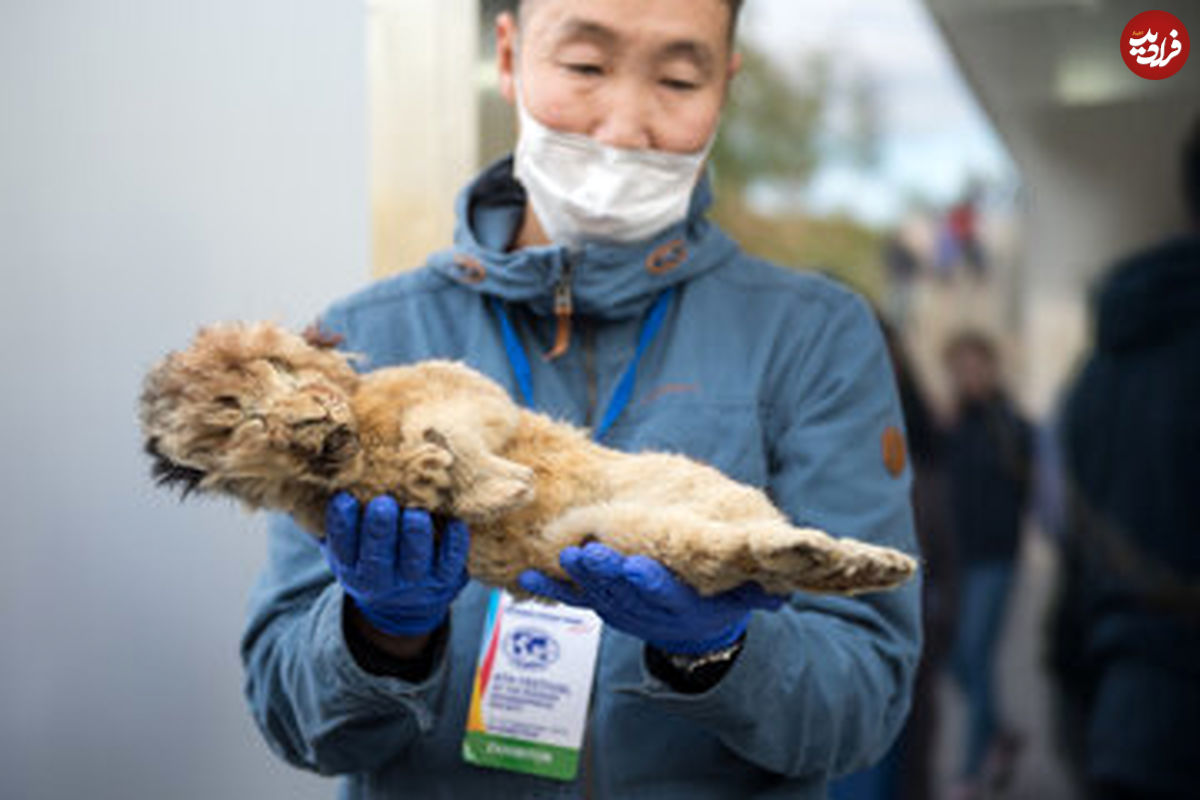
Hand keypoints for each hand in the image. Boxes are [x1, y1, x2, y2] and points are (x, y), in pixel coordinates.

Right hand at [321, 492, 469, 636]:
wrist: (404, 606)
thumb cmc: (370, 558)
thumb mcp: (346, 548)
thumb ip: (334, 521)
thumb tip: (313, 476)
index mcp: (351, 567)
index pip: (342, 546)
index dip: (342, 524)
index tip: (345, 498)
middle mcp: (380, 578)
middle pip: (377, 555)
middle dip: (380, 529)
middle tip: (383, 503)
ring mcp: (414, 580)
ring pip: (414, 560)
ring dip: (415, 535)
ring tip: (416, 513)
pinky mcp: (445, 579)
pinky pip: (451, 562)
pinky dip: (455, 543)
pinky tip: (456, 522)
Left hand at [518, 542, 784, 655]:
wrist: (696, 635)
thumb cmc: (722, 599)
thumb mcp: (743, 597)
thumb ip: (754, 592)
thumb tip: (779, 594)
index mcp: (682, 604)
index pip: (664, 593)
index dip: (648, 582)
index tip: (634, 567)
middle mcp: (647, 610)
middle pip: (622, 591)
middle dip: (604, 572)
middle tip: (587, 552)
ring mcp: (621, 610)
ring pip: (595, 593)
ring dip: (575, 576)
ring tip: (559, 556)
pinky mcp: (602, 607)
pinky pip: (571, 599)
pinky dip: (549, 588)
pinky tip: (526, 576)